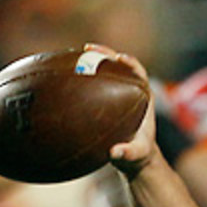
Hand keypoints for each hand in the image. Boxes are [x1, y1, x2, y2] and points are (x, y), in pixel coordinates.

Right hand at [84, 44, 157, 177]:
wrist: (134, 158)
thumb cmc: (138, 154)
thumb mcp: (135, 155)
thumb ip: (128, 153)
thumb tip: (115, 152)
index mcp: (143, 98)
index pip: (140, 73)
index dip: (131, 63)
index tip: (119, 58)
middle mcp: (130, 91)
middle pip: (119, 65)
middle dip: (104, 53)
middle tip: (89, 49)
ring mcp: (116, 94)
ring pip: (103, 71)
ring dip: (89, 60)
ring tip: (73, 54)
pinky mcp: (104, 99)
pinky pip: (92, 83)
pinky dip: (80, 77)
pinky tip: (62, 74)